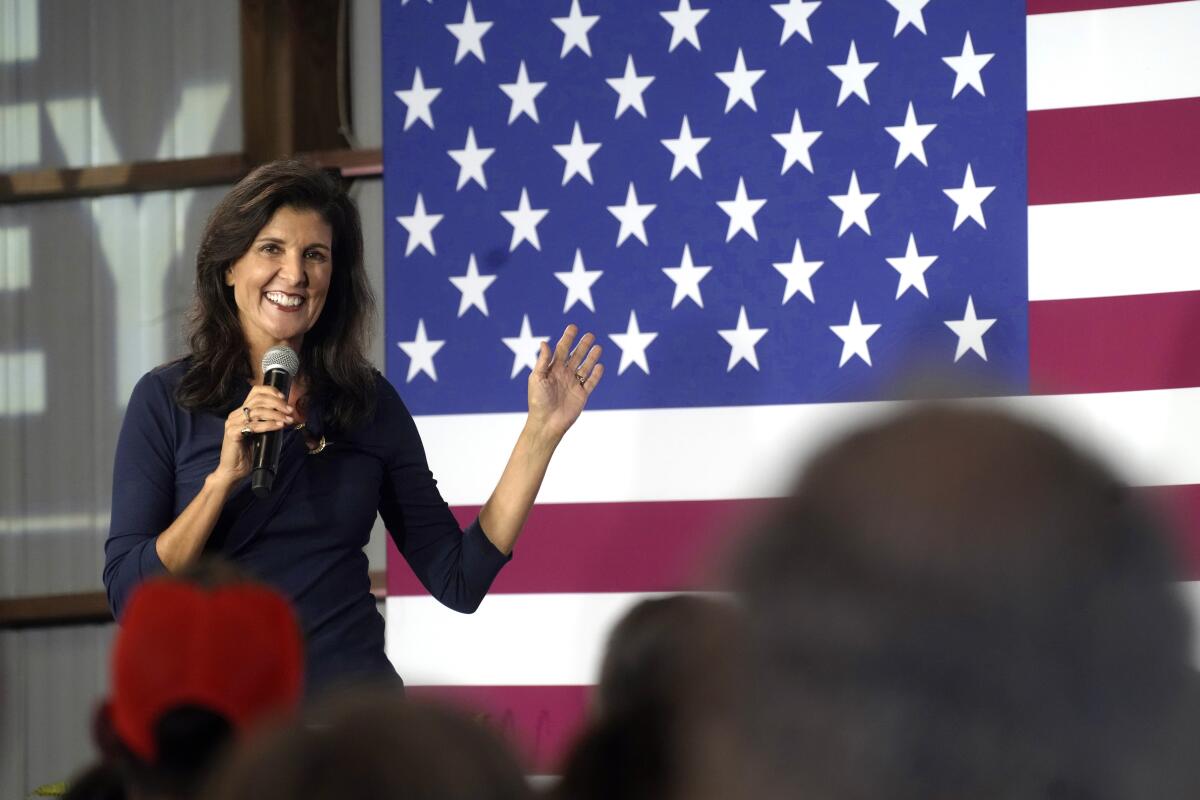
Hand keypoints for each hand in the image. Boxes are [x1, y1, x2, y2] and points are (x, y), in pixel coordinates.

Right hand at [211, 386, 294, 486]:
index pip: (255, 391)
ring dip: (276, 414)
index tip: (284, 397)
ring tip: (288, 420)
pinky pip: (253, 426)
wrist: (233, 471)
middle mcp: (236, 414)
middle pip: (258, 400)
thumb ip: (268, 423)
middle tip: (290, 411)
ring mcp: (232, 423)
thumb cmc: (248, 453)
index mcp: (242, 412)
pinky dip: (268, 425)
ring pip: (257, 412)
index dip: (270, 391)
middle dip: (277, 403)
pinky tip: (279, 427)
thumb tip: (287, 416)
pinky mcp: (232, 433)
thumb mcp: (261, 434)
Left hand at [528, 324, 602, 440]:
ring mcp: (573, 384)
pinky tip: (601, 366)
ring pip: (585, 367)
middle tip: (590, 334)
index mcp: (552, 369)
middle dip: (583, 345)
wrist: (546, 423)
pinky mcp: (582, 395)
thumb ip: (543, 361)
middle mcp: (564, 374)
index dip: (567, 338)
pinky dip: (596, 374)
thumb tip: (545, 341)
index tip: (573, 327)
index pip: (561, 350)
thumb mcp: (537, 378)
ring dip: (592, 357)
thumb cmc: (537, 400)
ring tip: (598, 347)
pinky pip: (591, 382)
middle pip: (576, 356)